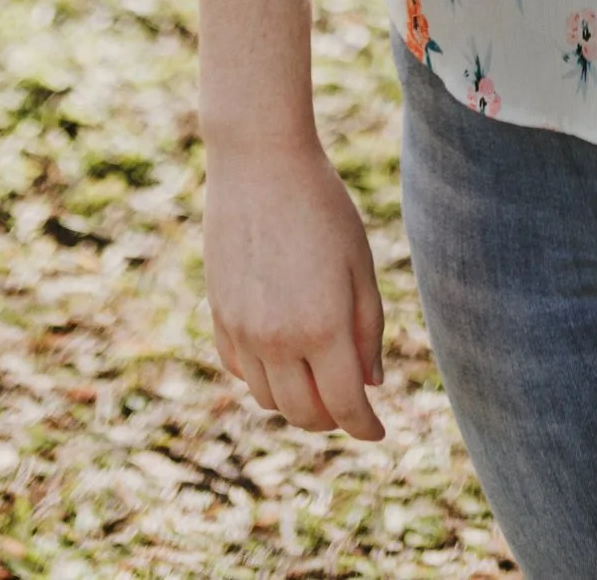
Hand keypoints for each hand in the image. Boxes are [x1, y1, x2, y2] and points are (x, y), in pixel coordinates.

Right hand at [204, 133, 386, 439]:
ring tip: (319, 380)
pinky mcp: (218, 316)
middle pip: (304, 414)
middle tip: (351, 405)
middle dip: (332, 418)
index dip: (364, 427)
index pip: (344, 406)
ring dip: (296, 402)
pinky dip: (262, 377)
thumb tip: (371, 384)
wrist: (260, 164)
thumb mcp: (359, 264)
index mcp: (322, 329)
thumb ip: (367, 329)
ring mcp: (241, 331)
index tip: (378, 432)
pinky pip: (239, 370)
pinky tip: (281, 357)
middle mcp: (277, 340)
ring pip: (268, 399)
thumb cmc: (323, 207)